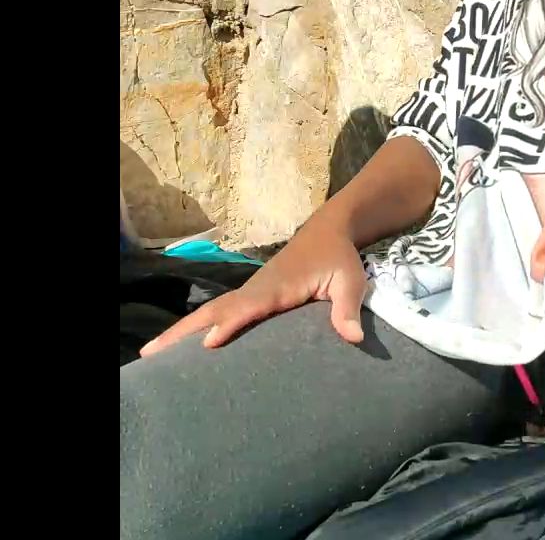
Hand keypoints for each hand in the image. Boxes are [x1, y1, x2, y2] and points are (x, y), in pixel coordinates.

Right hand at [140, 221, 368, 355]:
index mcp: (279, 285)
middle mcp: (257, 288)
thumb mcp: (351, 280)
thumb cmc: (339, 257)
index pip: (250, 306)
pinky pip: (221, 312)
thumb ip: (348, 308)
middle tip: (150, 354)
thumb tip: (353, 338)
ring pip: (212, 311)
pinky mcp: (252, 297)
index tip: (207, 342)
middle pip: (217, 309)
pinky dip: (198, 326)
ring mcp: (251, 292)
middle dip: (185, 331)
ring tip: (151, 355)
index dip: (230, 323)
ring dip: (182, 331)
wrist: (329, 230)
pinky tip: (183, 347)